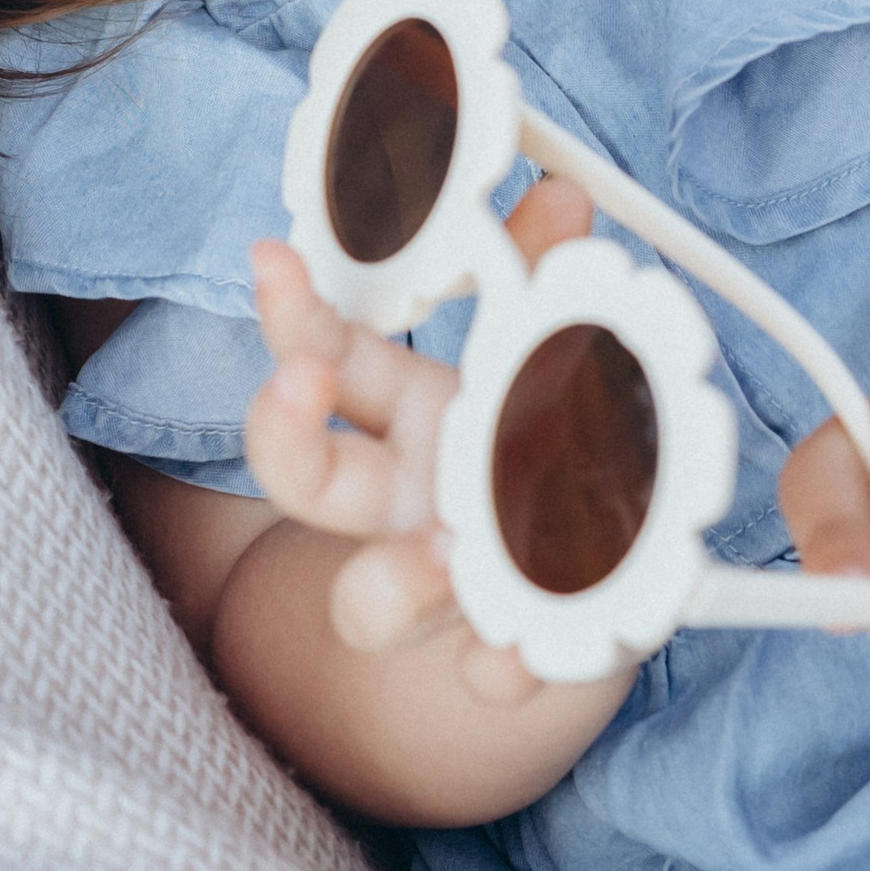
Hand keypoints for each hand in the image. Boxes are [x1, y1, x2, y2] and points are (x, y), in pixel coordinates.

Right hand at [243, 176, 595, 708]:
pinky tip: (525, 652)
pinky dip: (500, 667)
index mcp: (412, 413)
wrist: (599, 574)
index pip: (325, 357)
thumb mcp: (540, 348)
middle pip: (309, 480)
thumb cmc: (544, 443)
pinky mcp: (504, 646)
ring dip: (395, 580)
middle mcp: (407, 500)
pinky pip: (484, 672)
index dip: (292, 314)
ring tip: (443, 553)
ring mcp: (448, 579)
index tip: (271, 261)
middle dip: (284, 434)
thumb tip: (563, 197)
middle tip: (295, 384)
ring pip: (374, 603)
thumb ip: (543, 274)